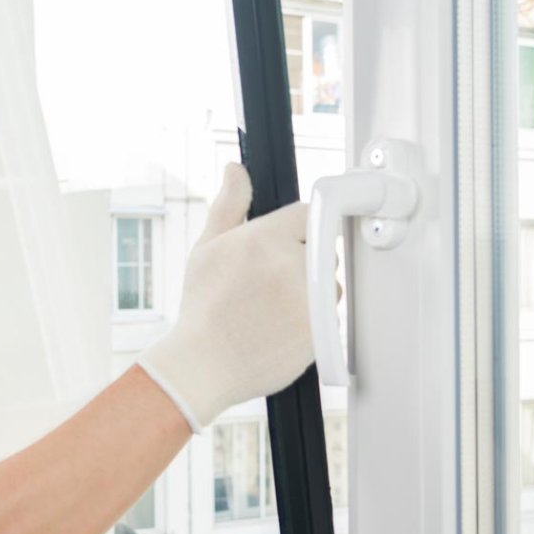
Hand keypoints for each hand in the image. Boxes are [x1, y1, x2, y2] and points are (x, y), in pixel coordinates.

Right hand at [136, 163, 313, 433]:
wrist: (203, 364)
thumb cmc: (202, 309)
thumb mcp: (206, 250)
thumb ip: (229, 205)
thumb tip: (235, 169)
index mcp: (263, 238)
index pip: (308, 213)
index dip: (297, 230)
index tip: (287, 245)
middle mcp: (291, 264)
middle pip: (321, 249)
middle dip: (303, 262)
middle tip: (270, 284)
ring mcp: (309, 298)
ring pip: (329, 284)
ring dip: (312, 292)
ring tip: (273, 310)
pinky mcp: (320, 330)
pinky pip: (331, 316)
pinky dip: (313, 321)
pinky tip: (282, 328)